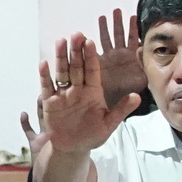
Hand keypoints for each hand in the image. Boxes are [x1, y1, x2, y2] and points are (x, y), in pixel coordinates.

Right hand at [36, 34, 140, 157]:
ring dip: (61, 57)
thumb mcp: (110, 123)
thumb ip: (122, 109)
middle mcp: (78, 89)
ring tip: (61, 41)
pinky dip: (45, 76)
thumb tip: (137, 97)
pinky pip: (47, 87)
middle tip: (77, 34)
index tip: (91, 41)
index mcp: (93, 91)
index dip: (91, 56)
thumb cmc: (93, 134)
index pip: (92, 70)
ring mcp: (63, 94)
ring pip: (62, 72)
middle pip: (77, 66)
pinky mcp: (50, 103)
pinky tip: (44, 63)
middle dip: (76, 51)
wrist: (74, 148)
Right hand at [95, 8, 142, 107]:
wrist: (116, 102)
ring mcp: (107, 58)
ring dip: (104, 28)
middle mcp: (118, 55)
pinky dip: (87, 44)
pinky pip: (91, 52)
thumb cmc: (129, 92)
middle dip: (117, 22)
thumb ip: (145, 66)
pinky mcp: (96, 64)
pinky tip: (84, 35)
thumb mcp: (142, 79)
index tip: (134, 15)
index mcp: (130, 56)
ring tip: (103, 16)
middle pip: (117, 35)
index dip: (132, 28)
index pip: (132, 38)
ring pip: (105, 40)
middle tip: (117, 10)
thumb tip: (147, 51)